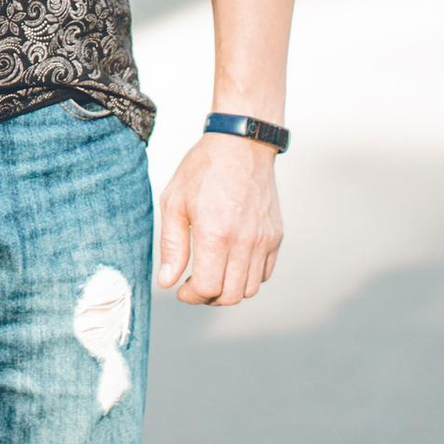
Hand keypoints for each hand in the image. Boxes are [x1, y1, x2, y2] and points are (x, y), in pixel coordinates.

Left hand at [155, 136, 282, 306]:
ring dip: (229, 290)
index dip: (191, 296)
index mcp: (216, 234)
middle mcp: (244, 241)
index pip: (208, 289)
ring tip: (213, 273)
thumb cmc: (203, 169)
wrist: (242, 144)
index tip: (181, 289)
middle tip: (194, 285)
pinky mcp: (276, 236)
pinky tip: (231, 261)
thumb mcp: (174, 202)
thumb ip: (171, 246)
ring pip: (250, 289)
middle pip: (231, 296)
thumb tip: (167, 282)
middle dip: (209, 298)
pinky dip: (248, 277)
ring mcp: (264, 240)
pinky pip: (265, 273)